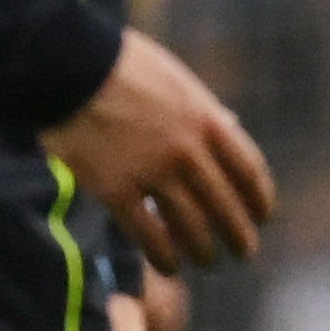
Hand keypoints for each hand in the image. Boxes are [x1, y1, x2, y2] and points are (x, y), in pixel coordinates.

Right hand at [41, 28, 274, 273]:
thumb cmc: (119, 64)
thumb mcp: (176, 79)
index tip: (262, 216)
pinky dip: (164, 256)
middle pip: (227, 208)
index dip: (260, 200)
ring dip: (203, 252)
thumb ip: (202, 109)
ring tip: (205, 261)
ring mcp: (152, 174)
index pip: (250, 172)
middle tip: (243, 252)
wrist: (68, 66)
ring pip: (192, 228)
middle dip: (240, 236)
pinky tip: (168, 266)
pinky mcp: (115, 190)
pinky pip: (148, 235)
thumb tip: (229, 127)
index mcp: (207, 122)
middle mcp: (188, 153)